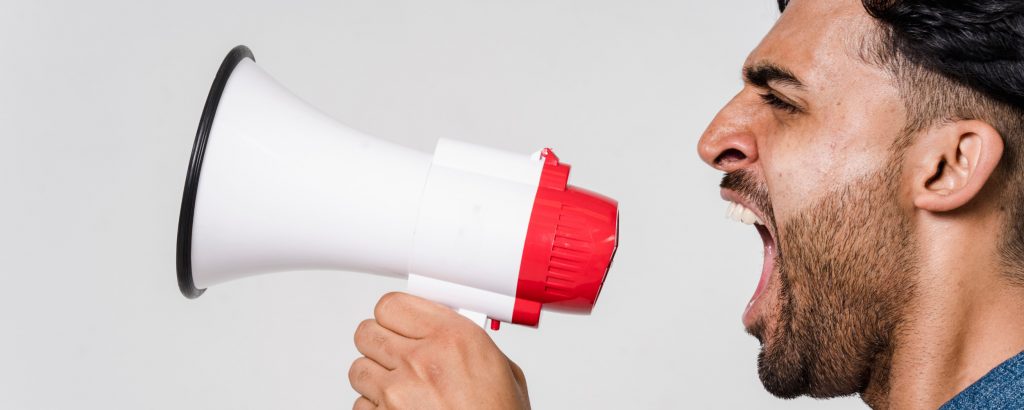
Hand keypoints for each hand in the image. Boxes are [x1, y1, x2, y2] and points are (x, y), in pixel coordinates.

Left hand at [349, 292, 530, 409]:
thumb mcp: (503, 370)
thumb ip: (470, 344)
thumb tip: (450, 333)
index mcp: (454, 338)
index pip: (393, 304)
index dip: (396, 315)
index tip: (401, 321)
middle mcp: (421, 360)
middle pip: (368, 332)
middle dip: (381, 342)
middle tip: (397, 352)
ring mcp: (398, 393)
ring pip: (359, 368)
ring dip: (376, 376)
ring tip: (400, 385)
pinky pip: (361, 404)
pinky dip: (375, 407)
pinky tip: (400, 409)